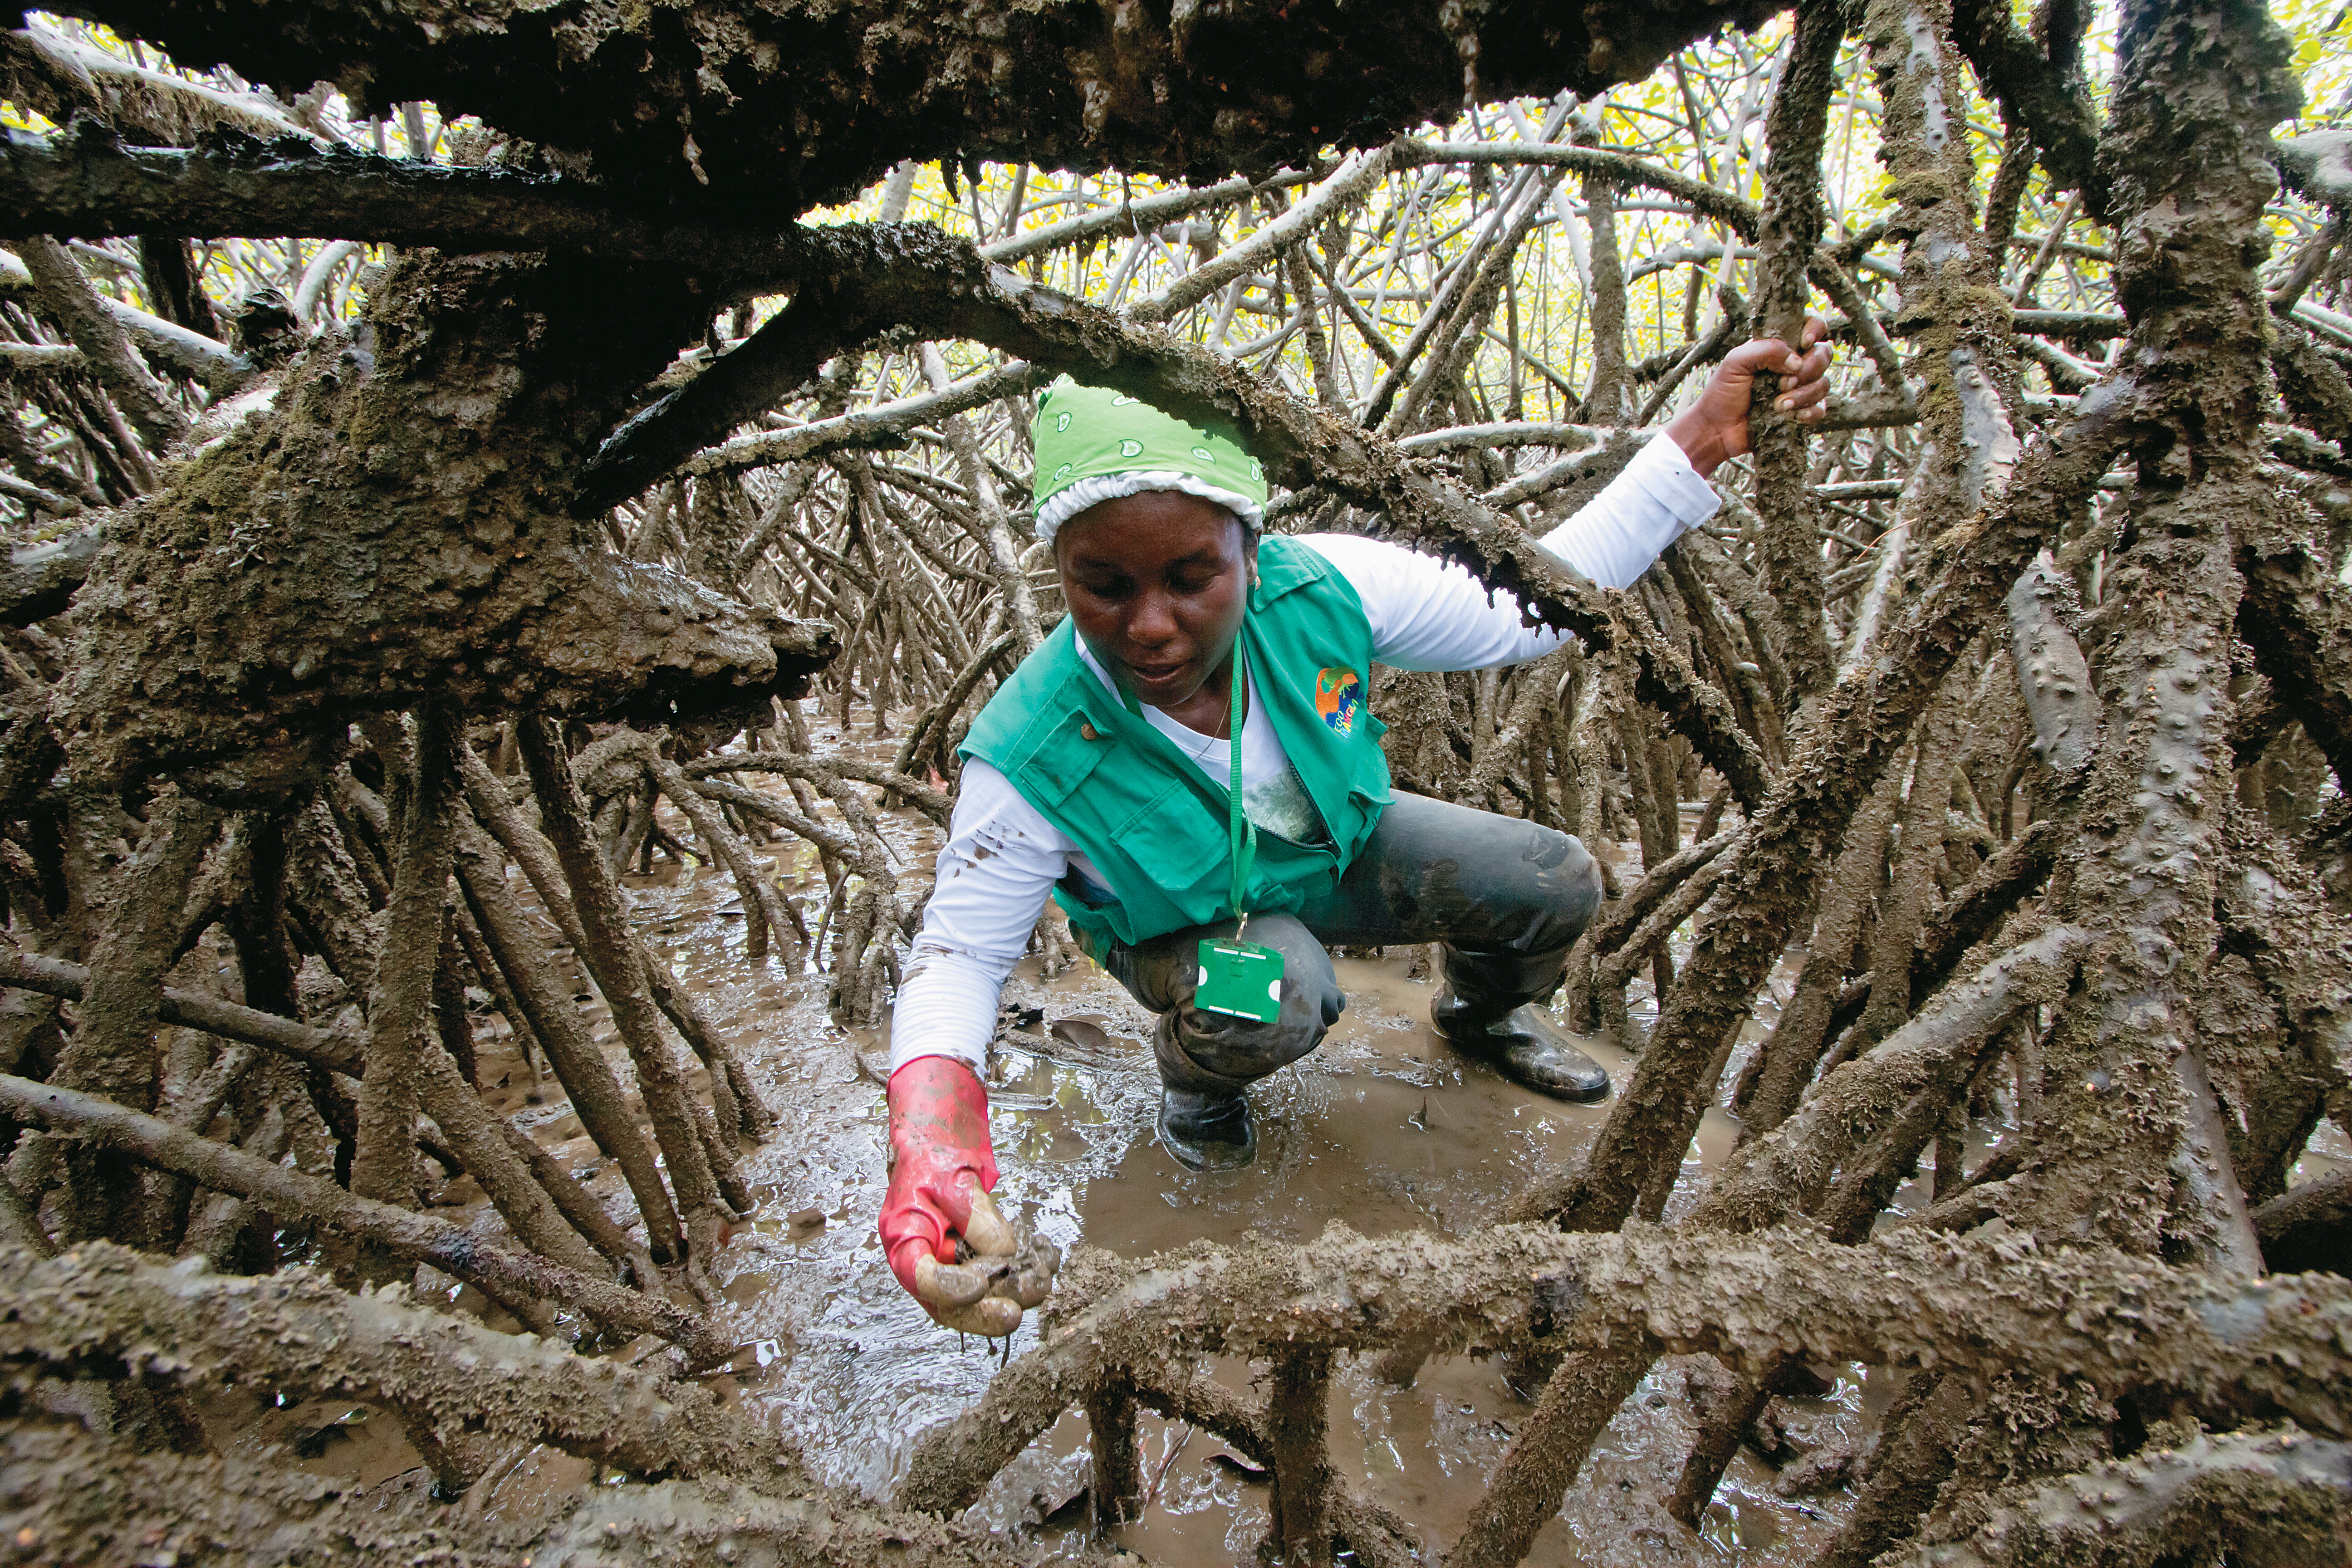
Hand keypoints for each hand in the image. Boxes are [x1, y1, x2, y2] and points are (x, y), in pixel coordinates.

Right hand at [880, 1056, 1054, 1334]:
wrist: (939, 1143)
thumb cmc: (934, 1156)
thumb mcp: (953, 1179)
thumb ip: (976, 1217)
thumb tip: (1005, 1255)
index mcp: (905, 1239)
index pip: (920, 1277)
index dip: (949, 1290)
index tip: (980, 1286)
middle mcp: (926, 1261)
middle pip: (949, 1306)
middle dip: (984, 1314)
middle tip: (1014, 1312)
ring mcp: (951, 1265)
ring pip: (980, 1298)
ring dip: (1014, 1292)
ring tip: (1041, 1276)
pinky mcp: (977, 1260)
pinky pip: (1000, 1278)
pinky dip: (1026, 1272)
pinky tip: (1046, 1258)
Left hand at [1664, 316, 1833, 477]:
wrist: (1717, 429)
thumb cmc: (1722, 393)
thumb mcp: (1736, 362)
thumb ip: (1766, 350)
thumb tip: (1797, 361)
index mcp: (1778, 346)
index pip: (1810, 325)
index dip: (1815, 329)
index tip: (1803, 343)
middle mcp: (1792, 364)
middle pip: (1824, 354)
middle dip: (1808, 368)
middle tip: (1783, 383)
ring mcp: (1799, 388)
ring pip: (1823, 382)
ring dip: (1804, 394)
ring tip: (1779, 405)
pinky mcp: (1801, 411)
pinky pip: (1821, 407)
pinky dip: (1810, 411)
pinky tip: (1793, 415)